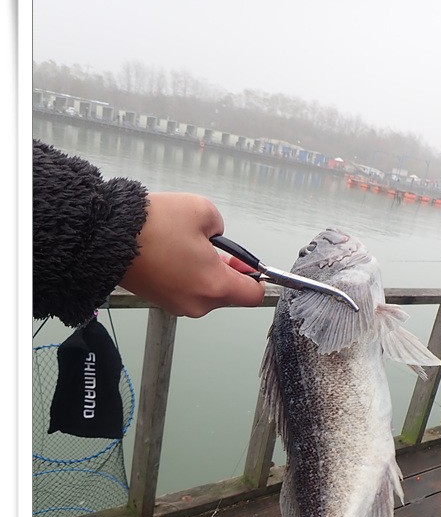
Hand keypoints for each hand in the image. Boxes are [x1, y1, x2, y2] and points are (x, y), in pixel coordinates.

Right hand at [119, 192, 265, 316]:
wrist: (107, 236)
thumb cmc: (154, 225)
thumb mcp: (203, 211)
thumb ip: (221, 227)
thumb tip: (216, 237)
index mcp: (215, 286)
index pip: (253, 295)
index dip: (256, 276)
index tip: (247, 262)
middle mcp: (198, 303)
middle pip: (228, 294)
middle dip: (226, 271)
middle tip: (212, 245)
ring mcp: (178, 306)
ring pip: (205, 292)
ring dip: (204, 272)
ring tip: (185, 246)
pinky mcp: (161, 301)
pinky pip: (185, 290)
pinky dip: (185, 275)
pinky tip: (171, 254)